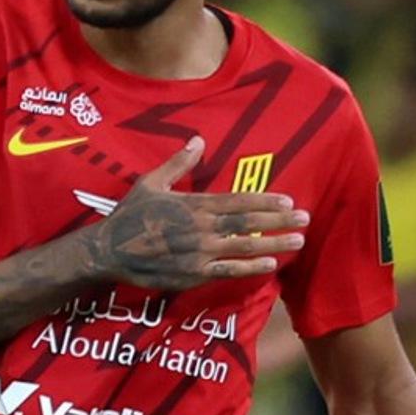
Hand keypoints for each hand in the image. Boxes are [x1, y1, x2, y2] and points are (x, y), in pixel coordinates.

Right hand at [82, 136, 308, 288]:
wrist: (110, 251)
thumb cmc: (130, 214)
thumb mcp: (151, 182)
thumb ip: (179, 163)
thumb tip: (198, 140)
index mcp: (193, 205)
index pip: (238, 200)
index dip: (265, 200)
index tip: (288, 199)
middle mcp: (201, 228)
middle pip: (248, 223)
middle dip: (279, 220)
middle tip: (305, 218)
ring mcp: (200, 253)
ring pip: (245, 247)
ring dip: (275, 244)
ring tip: (298, 241)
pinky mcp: (194, 274)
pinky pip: (229, 271)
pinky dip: (252, 268)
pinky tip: (271, 264)